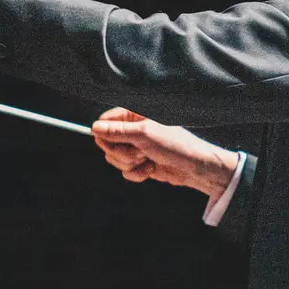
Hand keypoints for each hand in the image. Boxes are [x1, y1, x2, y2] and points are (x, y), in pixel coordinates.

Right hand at [91, 108, 239, 198]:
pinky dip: (137, 173)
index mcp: (135, 115)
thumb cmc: (175, 145)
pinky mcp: (140, 163)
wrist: (194, 169)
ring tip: (148, 159)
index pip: (106, 120)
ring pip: (115, 158)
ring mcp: (137, 147)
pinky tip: (151, 169)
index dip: (104, 134)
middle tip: (138, 152)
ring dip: (130, 163)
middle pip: (107, 142)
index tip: (109, 143)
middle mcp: (134, 130)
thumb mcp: (144, 135)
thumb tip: (94, 128)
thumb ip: (117, 132)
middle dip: (121, 152)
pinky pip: (125, 171)